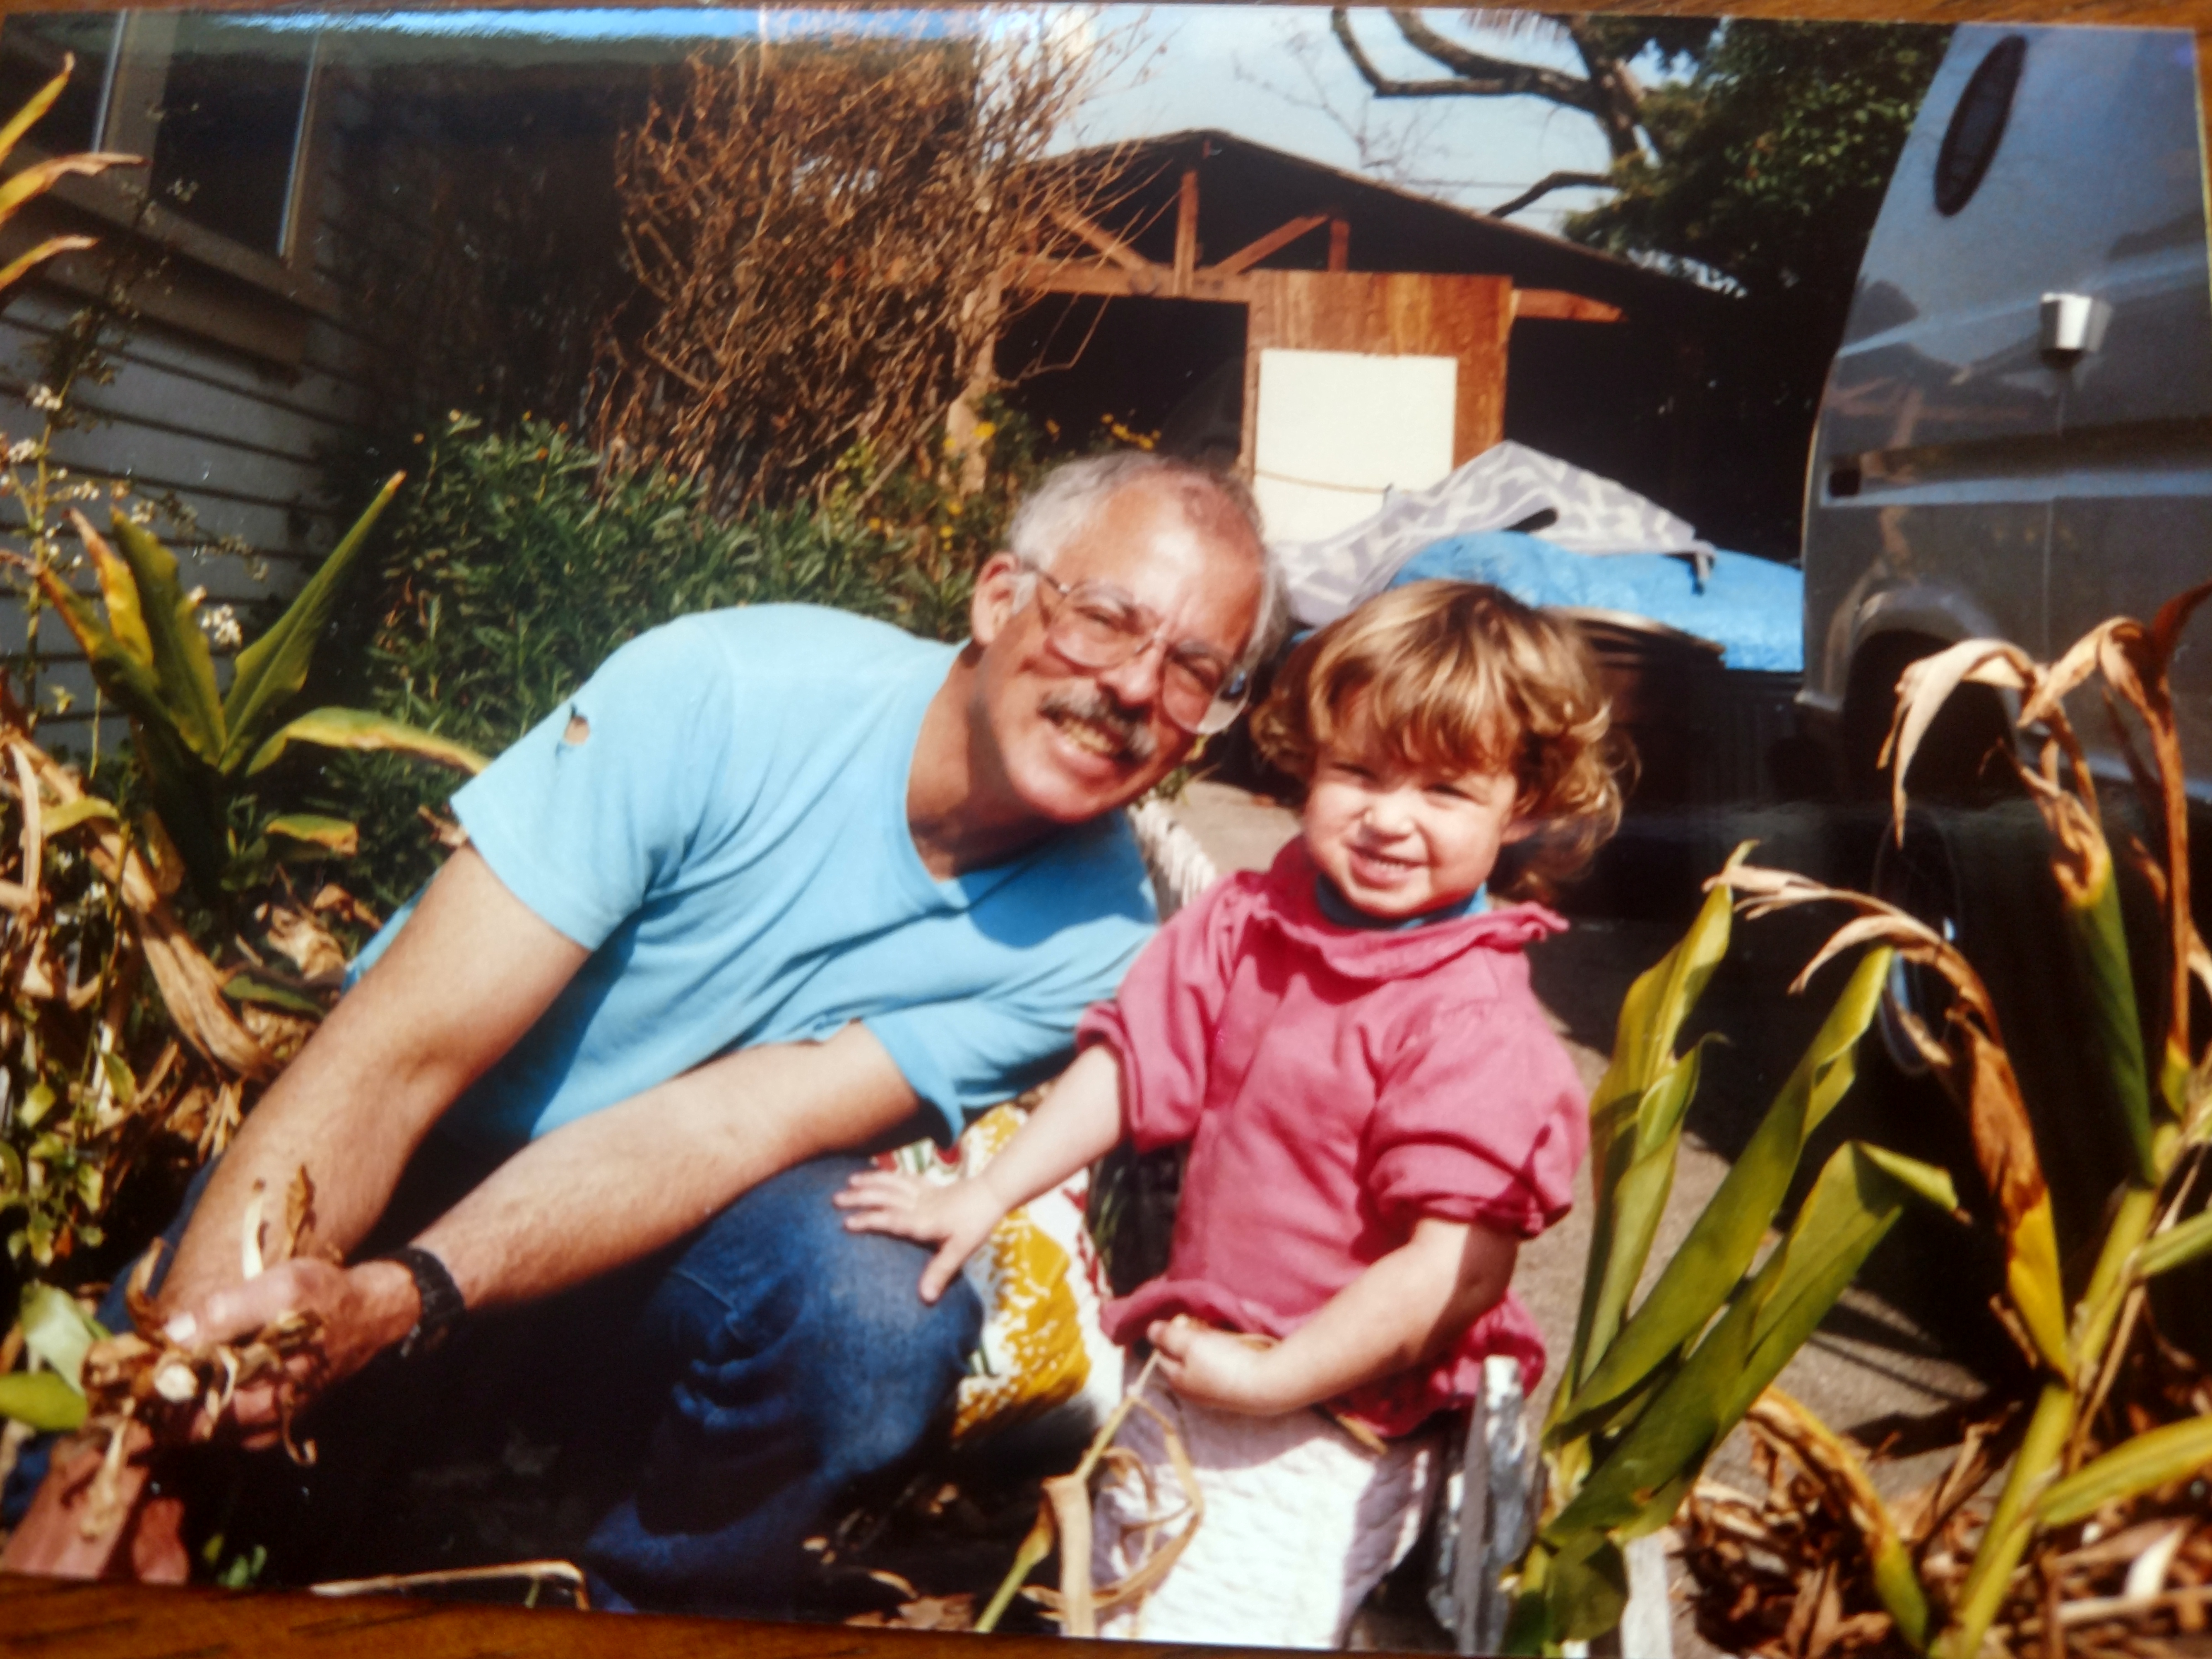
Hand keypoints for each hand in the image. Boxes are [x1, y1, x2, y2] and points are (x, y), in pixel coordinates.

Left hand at [158, 1256, 418, 1444]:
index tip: (133, 1370)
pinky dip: (204, 1401)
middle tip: (148, 1361)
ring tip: (172, 1362)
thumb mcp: (281, 1288)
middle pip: (183, 1430)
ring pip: (200, 1428)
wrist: (373, 1314)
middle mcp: (257, 1428)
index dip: (148, 1398)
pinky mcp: (270, 1422)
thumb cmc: (328, 1299)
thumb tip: (170, 1335)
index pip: (177, 1422)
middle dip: (160, 1399)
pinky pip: (221, 1422)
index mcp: (257, 1403)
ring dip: (179, 1400)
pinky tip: (205, 1370)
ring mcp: (264, 1430)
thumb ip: (225, 1312)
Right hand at [833, 1168, 1007, 1302]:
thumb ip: (941, 1272)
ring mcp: (923, 1192)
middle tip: (835, 1200)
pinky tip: (876, 1174)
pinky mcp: (928, 1186)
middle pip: (885, 1198)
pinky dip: (887, 1174)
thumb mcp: (961, 1251)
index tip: (846, 1223)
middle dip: (860, 1198)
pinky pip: (903, 1177)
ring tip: (849, 1182)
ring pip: (891, 1184)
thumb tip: (925, 1298)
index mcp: (924, 1221)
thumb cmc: (975, 1224)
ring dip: (870, 1182)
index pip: (891, 1220)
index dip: (869, 1220)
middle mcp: (919, 1204)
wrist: (992, 1193)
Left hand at [1147, 1315, 1290, 1414]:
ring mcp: (1215, 1392)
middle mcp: (1193, 1390)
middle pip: (1183, 1357)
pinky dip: (1223, 1352)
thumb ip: (1168, 1336)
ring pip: (1203, 1360)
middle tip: (1202, 1324)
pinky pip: (1220, 1364)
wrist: (1267, 1383)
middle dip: (1189, 1338)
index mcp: (1178, 1381)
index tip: (1184, 1320)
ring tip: (1219, 1331)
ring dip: (1208, 1343)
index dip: (1169, 1334)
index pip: (1162, 1354)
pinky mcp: (1234, 1388)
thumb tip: (1150, 1330)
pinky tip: (1233, 1344)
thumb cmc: (1223, 1363)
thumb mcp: (1189, 1344)